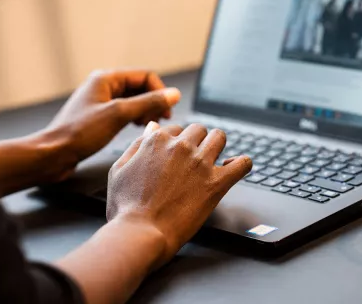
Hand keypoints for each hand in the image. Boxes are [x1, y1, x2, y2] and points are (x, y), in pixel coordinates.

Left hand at [43, 70, 180, 180]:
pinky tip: (136, 130)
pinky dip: (134, 119)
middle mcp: (103, 86)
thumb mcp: (118, 115)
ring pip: (133, 101)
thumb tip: (172, 94)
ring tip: (149, 126)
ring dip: (145, 111)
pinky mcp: (98, 117)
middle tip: (161, 121)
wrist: (53, 154)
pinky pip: (124, 112)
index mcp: (106, 78)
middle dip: (153, 102)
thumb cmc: (79, 134)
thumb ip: (148, 103)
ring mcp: (100, 102)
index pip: (145, 76)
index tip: (168, 111)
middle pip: (140, 87)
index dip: (160, 92)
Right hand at [106, 122, 251, 265]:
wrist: (140, 233)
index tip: (176, 155)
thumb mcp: (119, 170)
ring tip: (215, 158)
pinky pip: (242, 164)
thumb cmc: (125, 207)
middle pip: (198, 130)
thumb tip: (153, 127)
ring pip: (219, 137)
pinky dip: (242, 163)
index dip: (176, 142)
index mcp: (157, 141)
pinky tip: (235, 168)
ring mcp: (200, 164)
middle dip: (197, 141)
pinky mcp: (216, 183)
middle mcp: (181, 146)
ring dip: (217, 145)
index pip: (175, 129)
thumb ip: (137, 145)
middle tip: (194, 158)